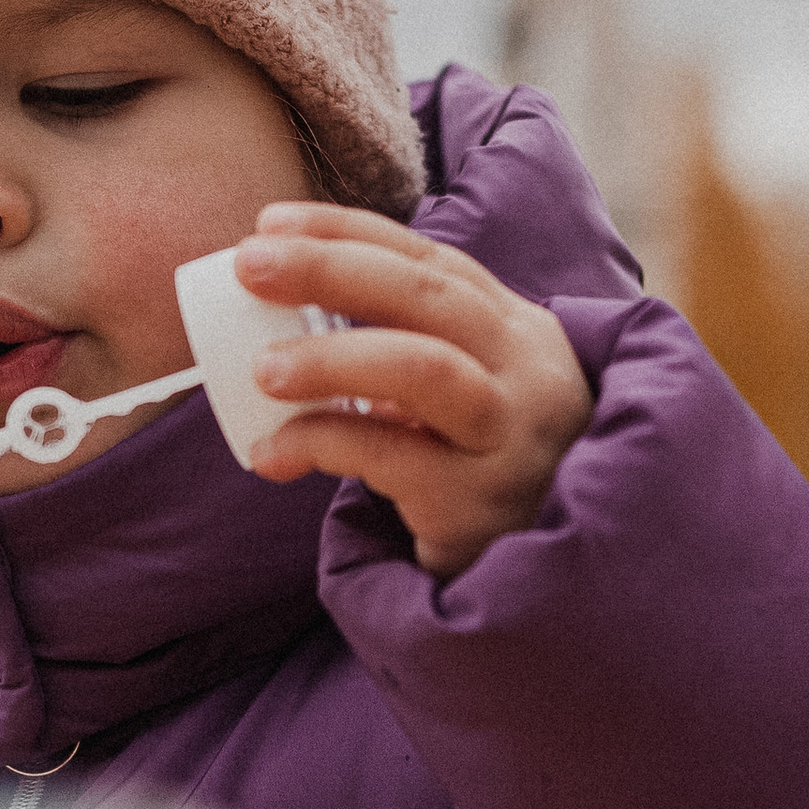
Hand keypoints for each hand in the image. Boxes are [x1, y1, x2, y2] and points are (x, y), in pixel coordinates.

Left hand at [235, 203, 592, 580]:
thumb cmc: (493, 479)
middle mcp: (529, 375)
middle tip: (250, 263)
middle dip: (332, 268)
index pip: (433, 262)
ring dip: (332, 357)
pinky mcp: (482, 504)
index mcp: (521, 334)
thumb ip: (412, 354)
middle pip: (428, 297)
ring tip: (261, 369)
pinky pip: (390, 456)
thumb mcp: (474, 400)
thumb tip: (289, 314)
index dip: (350, 234)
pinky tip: (272, 453)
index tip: (271, 223)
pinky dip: (321, 443)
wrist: (558, 585)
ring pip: (422, 369)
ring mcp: (512, 439)